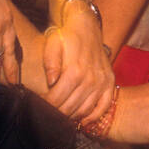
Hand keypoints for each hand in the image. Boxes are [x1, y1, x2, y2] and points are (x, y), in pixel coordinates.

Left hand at [42, 3, 114, 123]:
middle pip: (70, 107)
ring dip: (72, 116)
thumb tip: (52, 82)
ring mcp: (102, 82)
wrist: (86, 27)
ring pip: (85, 109)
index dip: (46, 106)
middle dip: (57, 113)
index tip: (39, 106)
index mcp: (75, 71)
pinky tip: (83, 121)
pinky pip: (104, 106)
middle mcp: (91, 79)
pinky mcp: (109, 82)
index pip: (57, 99)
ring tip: (62, 116)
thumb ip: (50, 63)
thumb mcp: (52, 44)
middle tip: (48, 114)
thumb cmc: (66, 36)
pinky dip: (94, 117)